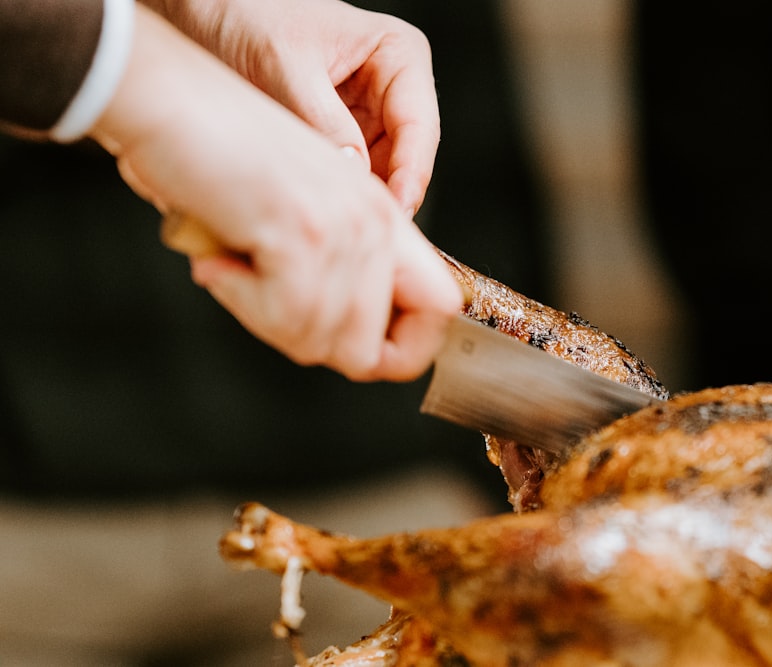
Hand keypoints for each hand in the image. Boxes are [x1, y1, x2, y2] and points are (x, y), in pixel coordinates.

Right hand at [92, 7, 460, 380]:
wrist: (167, 100)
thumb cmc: (217, 155)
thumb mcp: (297, 210)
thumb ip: (335, 267)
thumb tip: (349, 347)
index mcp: (383, 214)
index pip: (442, 306)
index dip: (405, 350)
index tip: (355, 354)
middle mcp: (377, 219)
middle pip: (373, 350)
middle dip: (309, 348)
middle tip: (262, 306)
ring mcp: (346, 224)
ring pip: (321, 341)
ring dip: (263, 321)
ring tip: (233, 270)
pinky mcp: (304, 229)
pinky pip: (283, 316)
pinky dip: (239, 301)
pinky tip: (218, 262)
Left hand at [143, 0, 439, 214]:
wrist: (199, 10)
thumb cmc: (243, 13)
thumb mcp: (283, 64)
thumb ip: (322, 119)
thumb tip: (356, 173)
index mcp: (398, 54)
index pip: (419, 127)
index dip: (410, 175)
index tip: (394, 211)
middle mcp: (392, 88)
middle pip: (406, 159)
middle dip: (386, 197)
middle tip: (364, 237)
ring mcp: (368, 116)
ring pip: (381, 176)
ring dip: (360, 203)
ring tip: (336, 230)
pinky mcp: (341, 139)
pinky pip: (350, 178)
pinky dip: (337, 199)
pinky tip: (318, 216)